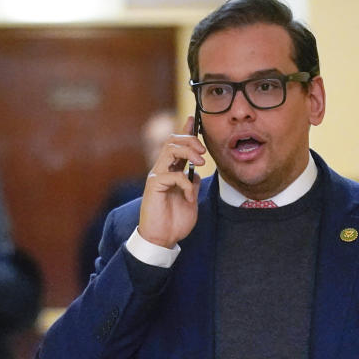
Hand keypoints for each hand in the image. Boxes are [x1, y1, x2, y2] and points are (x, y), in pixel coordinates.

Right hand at [137, 116, 206, 247]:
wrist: (163, 239)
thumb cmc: (175, 222)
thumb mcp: (191, 199)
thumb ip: (193, 183)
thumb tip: (197, 172)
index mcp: (171, 171)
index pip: (177, 146)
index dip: (185, 131)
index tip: (194, 119)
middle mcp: (162, 170)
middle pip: (172, 141)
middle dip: (190, 139)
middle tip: (204, 151)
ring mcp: (157, 176)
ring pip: (169, 149)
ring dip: (188, 151)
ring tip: (201, 162)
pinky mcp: (154, 185)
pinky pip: (173, 174)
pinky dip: (186, 182)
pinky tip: (189, 195)